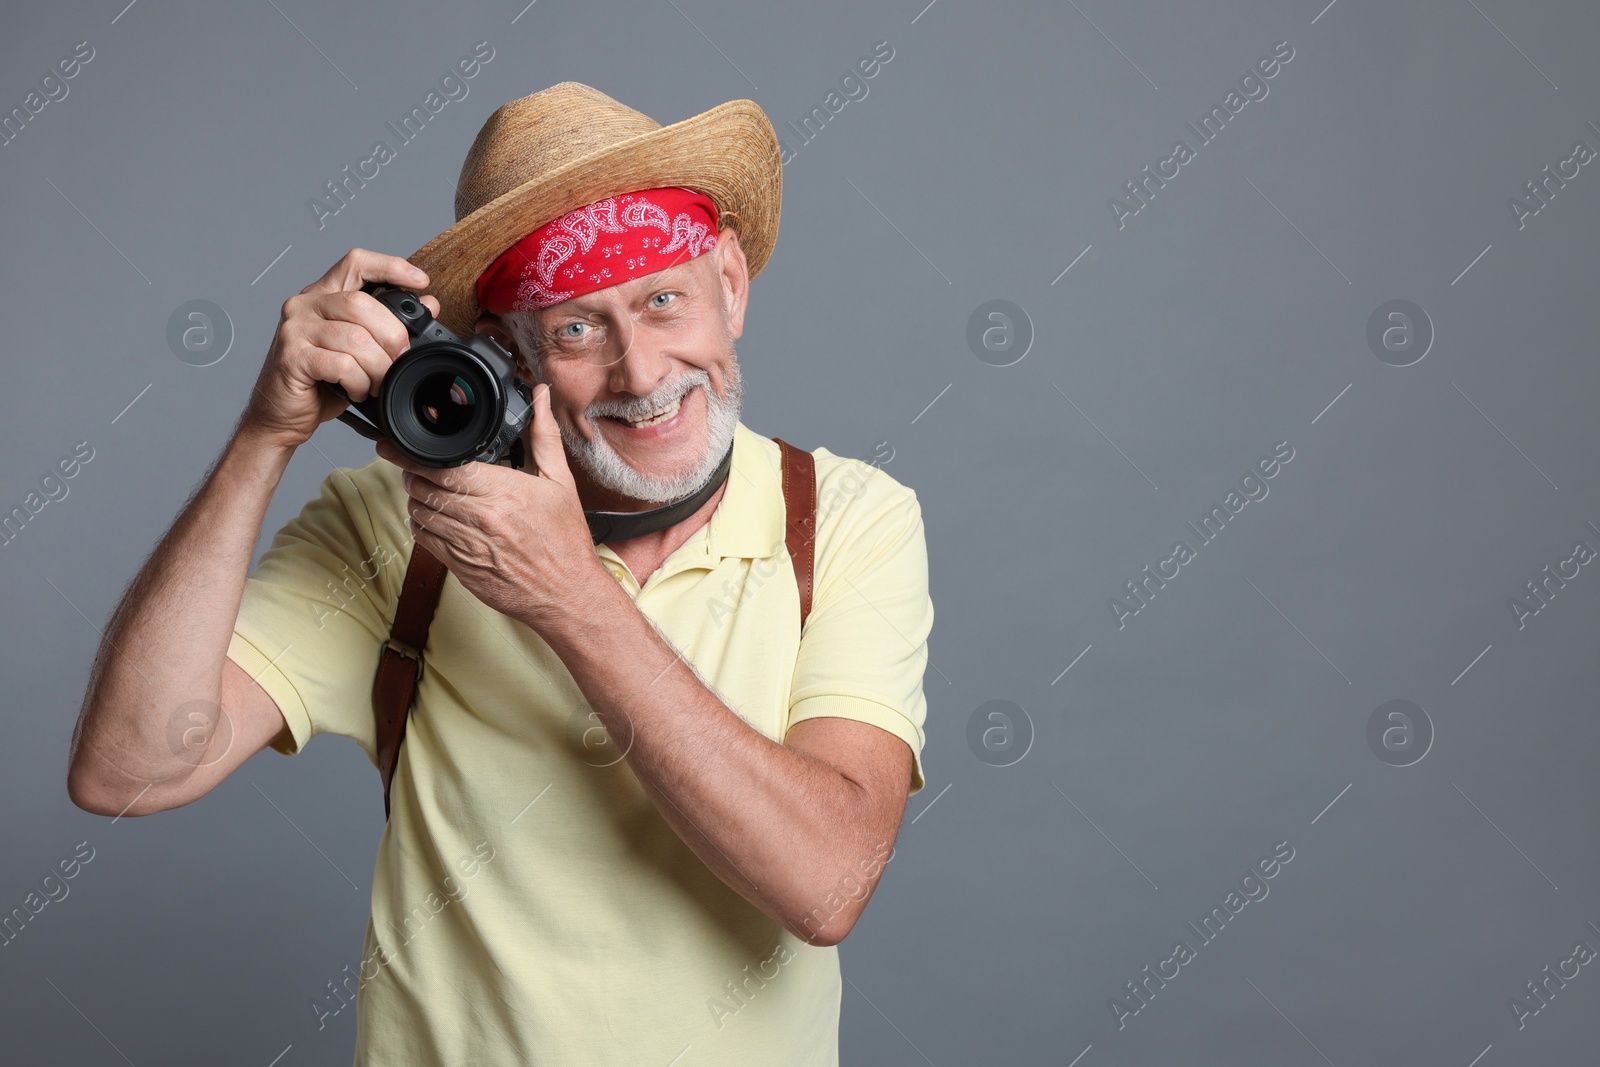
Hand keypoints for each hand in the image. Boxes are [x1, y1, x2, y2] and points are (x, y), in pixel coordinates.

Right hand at [242, 248, 439, 449]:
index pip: (357, 263)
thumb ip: (387, 324)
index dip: (391, 267)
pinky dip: (359, 383)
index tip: (420, 281)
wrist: (281, 415)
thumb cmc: (320, 383)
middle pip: (362, 303)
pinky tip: (357, 391)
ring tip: (376, 383)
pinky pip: (342, 365)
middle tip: (399, 359)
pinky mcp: (292, 357)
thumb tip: (429, 304)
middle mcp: (305, 304)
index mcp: (323, 295)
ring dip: (377, 367)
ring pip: (355, 338)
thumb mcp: (360, 350)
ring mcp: (295, 329)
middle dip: (392, 335)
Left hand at [380, 383, 609, 629]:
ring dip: (415, 498)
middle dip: (411, 473)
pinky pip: (424, 540)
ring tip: (422, 488)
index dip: (413, 455)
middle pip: (424, 488)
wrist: (567, 594)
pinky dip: (421, 524)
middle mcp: (481, 519)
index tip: (396, 445)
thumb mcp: (561, 482)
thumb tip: (541, 396)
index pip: (443, 467)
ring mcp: (467, 545)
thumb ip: (544, 436)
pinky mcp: (460, 568)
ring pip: (419, 513)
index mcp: (503, 492)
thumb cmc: (566, 540)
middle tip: (412, 464)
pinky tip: (432, 516)